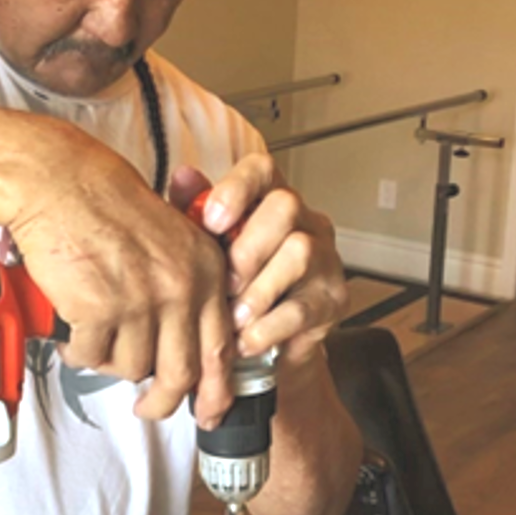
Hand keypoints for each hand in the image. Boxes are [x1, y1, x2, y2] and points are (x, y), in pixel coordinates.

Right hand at [9, 128, 234, 423]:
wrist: (61, 181)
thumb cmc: (106, 199)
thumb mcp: (171, 235)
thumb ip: (186, 284)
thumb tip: (182, 341)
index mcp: (204, 270)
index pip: (220, 348)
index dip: (215, 390)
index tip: (208, 409)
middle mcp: (180, 289)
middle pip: (179, 374)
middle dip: (161, 402)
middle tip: (147, 409)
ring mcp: (140, 302)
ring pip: (130, 367)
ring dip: (108, 361)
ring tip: (93, 337)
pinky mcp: (99, 310)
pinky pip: (90, 355)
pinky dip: (78, 350)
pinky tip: (72, 330)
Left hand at [169, 155, 347, 369]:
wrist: (264, 345)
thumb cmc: (233, 284)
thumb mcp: (206, 246)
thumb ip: (194, 211)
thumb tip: (183, 177)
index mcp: (270, 200)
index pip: (261, 170)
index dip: (236, 188)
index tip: (210, 220)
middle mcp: (304, 222)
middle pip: (285, 206)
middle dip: (246, 247)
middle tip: (224, 282)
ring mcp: (325, 259)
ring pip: (299, 253)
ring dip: (257, 290)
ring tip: (232, 316)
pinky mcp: (332, 300)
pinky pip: (301, 308)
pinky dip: (266, 328)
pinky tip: (244, 340)